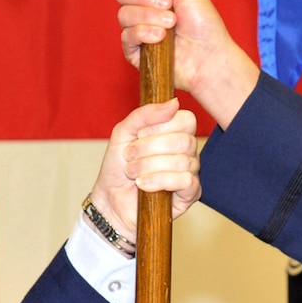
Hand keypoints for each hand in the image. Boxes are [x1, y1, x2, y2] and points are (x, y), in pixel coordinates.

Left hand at [89, 101, 201, 242]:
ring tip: (132, 173)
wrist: (110, 199)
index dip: (160, 126)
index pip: (186, 119)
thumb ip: (145, 114)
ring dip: (149, 166)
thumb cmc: (117, 167)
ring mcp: (191, 172)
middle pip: (183, 140)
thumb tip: (174, 103)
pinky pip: (186, 181)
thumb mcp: (123, 133)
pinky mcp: (191, 193)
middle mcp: (187, 151)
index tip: (139, 134)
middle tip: (130, 156)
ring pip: (182, 161)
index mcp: (175, 133)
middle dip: (149, 148)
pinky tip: (144, 185)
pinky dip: (160, 181)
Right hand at [116, 0, 260, 127]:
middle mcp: (143, 7)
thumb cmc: (203, 23)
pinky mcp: (134, 50)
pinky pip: (126, 36)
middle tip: (169, 4)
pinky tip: (161, 37)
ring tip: (172, 24)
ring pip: (124, 14)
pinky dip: (144, 33)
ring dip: (149, 16)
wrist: (208, 57)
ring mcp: (137, 28)